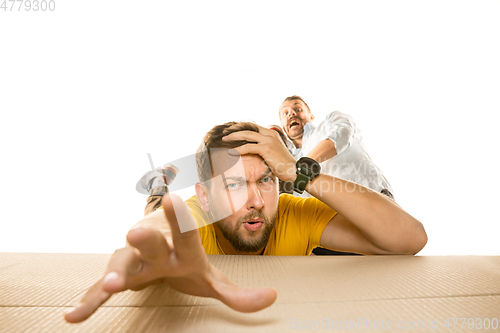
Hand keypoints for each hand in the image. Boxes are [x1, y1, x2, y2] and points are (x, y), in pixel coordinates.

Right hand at [64, 194, 276, 322]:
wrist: (155, 257)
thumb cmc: (183, 266)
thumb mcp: (210, 282)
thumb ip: (237, 294)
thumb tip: (273, 298)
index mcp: (181, 249)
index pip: (184, 231)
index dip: (179, 218)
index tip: (173, 199)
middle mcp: (155, 250)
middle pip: (150, 243)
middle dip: (144, 238)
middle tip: (136, 231)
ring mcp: (132, 263)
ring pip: (121, 264)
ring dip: (113, 273)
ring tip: (108, 287)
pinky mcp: (115, 279)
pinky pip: (99, 292)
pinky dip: (88, 303)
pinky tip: (72, 317)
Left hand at [223, 124, 296, 181]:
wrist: (293, 170)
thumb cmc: (283, 164)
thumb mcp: (273, 152)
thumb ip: (264, 147)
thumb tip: (253, 149)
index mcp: (271, 133)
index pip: (253, 126)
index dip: (241, 127)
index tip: (231, 130)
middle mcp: (270, 134)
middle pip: (248, 127)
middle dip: (235, 129)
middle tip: (225, 133)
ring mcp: (268, 140)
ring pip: (247, 135)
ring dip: (234, 137)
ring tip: (224, 139)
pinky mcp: (266, 148)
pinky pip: (249, 147)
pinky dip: (238, 149)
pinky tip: (231, 152)